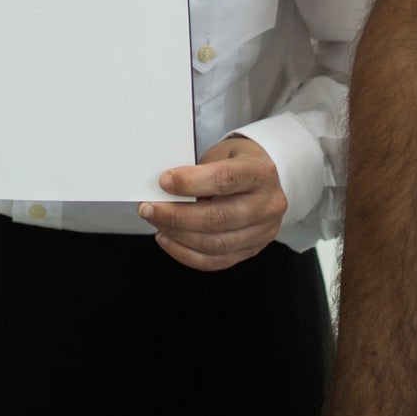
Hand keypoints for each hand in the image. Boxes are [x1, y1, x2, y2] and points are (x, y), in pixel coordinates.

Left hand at [139, 136, 286, 269]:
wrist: (264, 178)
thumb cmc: (236, 162)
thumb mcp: (220, 154)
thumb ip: (196, 170)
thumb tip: (161, 190)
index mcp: (260, 173)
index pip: (225, 179)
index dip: (191, 182)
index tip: (163, 182)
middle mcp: (268, 204)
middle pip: (219, 218)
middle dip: (177, 215)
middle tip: (148, 208)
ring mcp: (263, 231)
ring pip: (216, 243)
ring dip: (178, 235)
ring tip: (156, 222)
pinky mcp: (253, 249)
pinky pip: (216, 261)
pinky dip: (186, 253)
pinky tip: (167, 238)